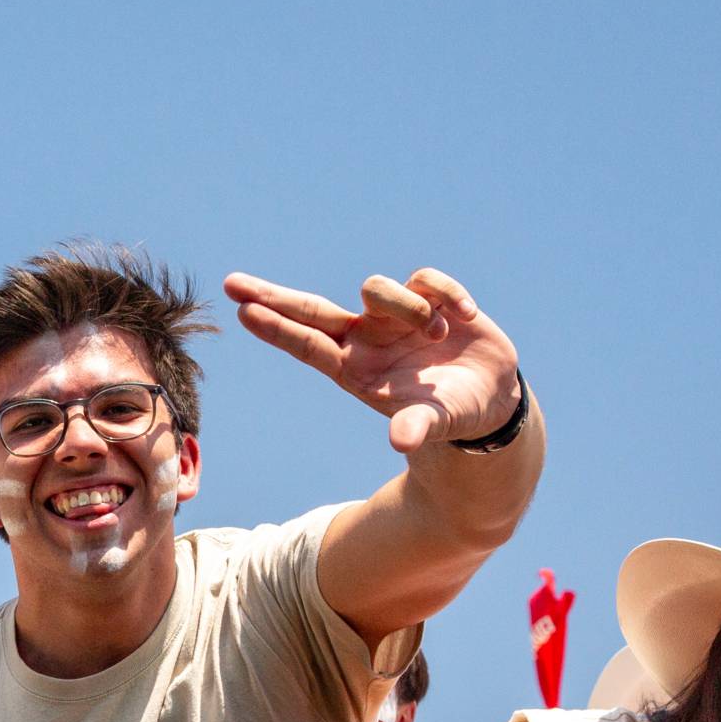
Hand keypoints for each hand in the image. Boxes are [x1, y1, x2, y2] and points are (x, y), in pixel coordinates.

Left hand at [223, 268, 520, 453]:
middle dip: (273, 296)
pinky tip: (467, 317)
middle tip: (231, 282)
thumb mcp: (436, 423)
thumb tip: (402, 441)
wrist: (489, 397)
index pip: (308, 345)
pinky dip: (446, 294)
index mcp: (357, 370)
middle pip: (312, 311)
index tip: (242, 310)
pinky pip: (427, 279)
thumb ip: (418, 427)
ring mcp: (393, 316)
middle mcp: (367, 338)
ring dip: (410, 308)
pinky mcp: (427, 297)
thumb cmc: (452, 413)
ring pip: (378, 288)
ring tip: (439, 335)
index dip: (277, 329)